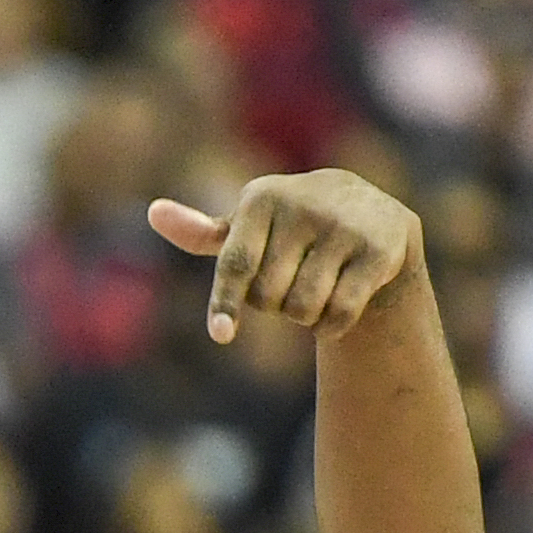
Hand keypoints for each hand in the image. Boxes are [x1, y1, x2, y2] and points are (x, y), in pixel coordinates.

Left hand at [148, 171, 422, 346]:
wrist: (368, 208)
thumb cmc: (291, 225)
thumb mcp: (249, 225)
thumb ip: (203, 232)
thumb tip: (154, 213)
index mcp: (262, 197)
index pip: (236, 264)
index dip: (226, 303)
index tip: (221, 335)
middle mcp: (304, 205)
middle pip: (270, 297)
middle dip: (274, 305)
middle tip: (289, 282)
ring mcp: (344, 227)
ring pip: (304, 309)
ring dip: (303, 317)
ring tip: (314, 290)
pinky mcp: (379, 251)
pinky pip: (340, 314)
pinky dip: (332, 326)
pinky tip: (338, 305)